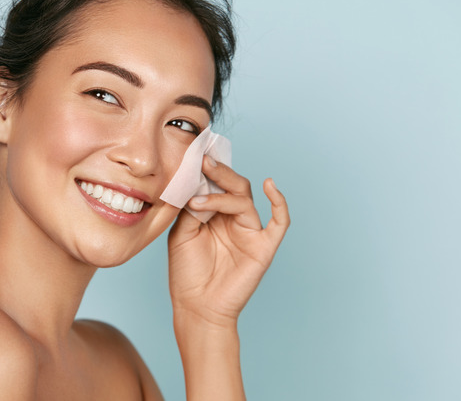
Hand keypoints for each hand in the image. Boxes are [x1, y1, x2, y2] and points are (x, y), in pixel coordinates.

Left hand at [167, 156, 289, 327]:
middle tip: (202, 161)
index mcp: (214, 213)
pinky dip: (279, 202)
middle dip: (219, 172)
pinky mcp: (263, 247)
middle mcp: (233, 219)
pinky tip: (269, 185)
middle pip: (234, 186)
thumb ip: (191, 207)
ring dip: (222, 195)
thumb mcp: (181, 232)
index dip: (206, 170)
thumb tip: (198, 182)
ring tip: (199, 200)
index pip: (215, 183)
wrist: (196, 307)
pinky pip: (279, 222)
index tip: (193, 154)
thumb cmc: (187, 272)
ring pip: (245, 200)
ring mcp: (250, 232)